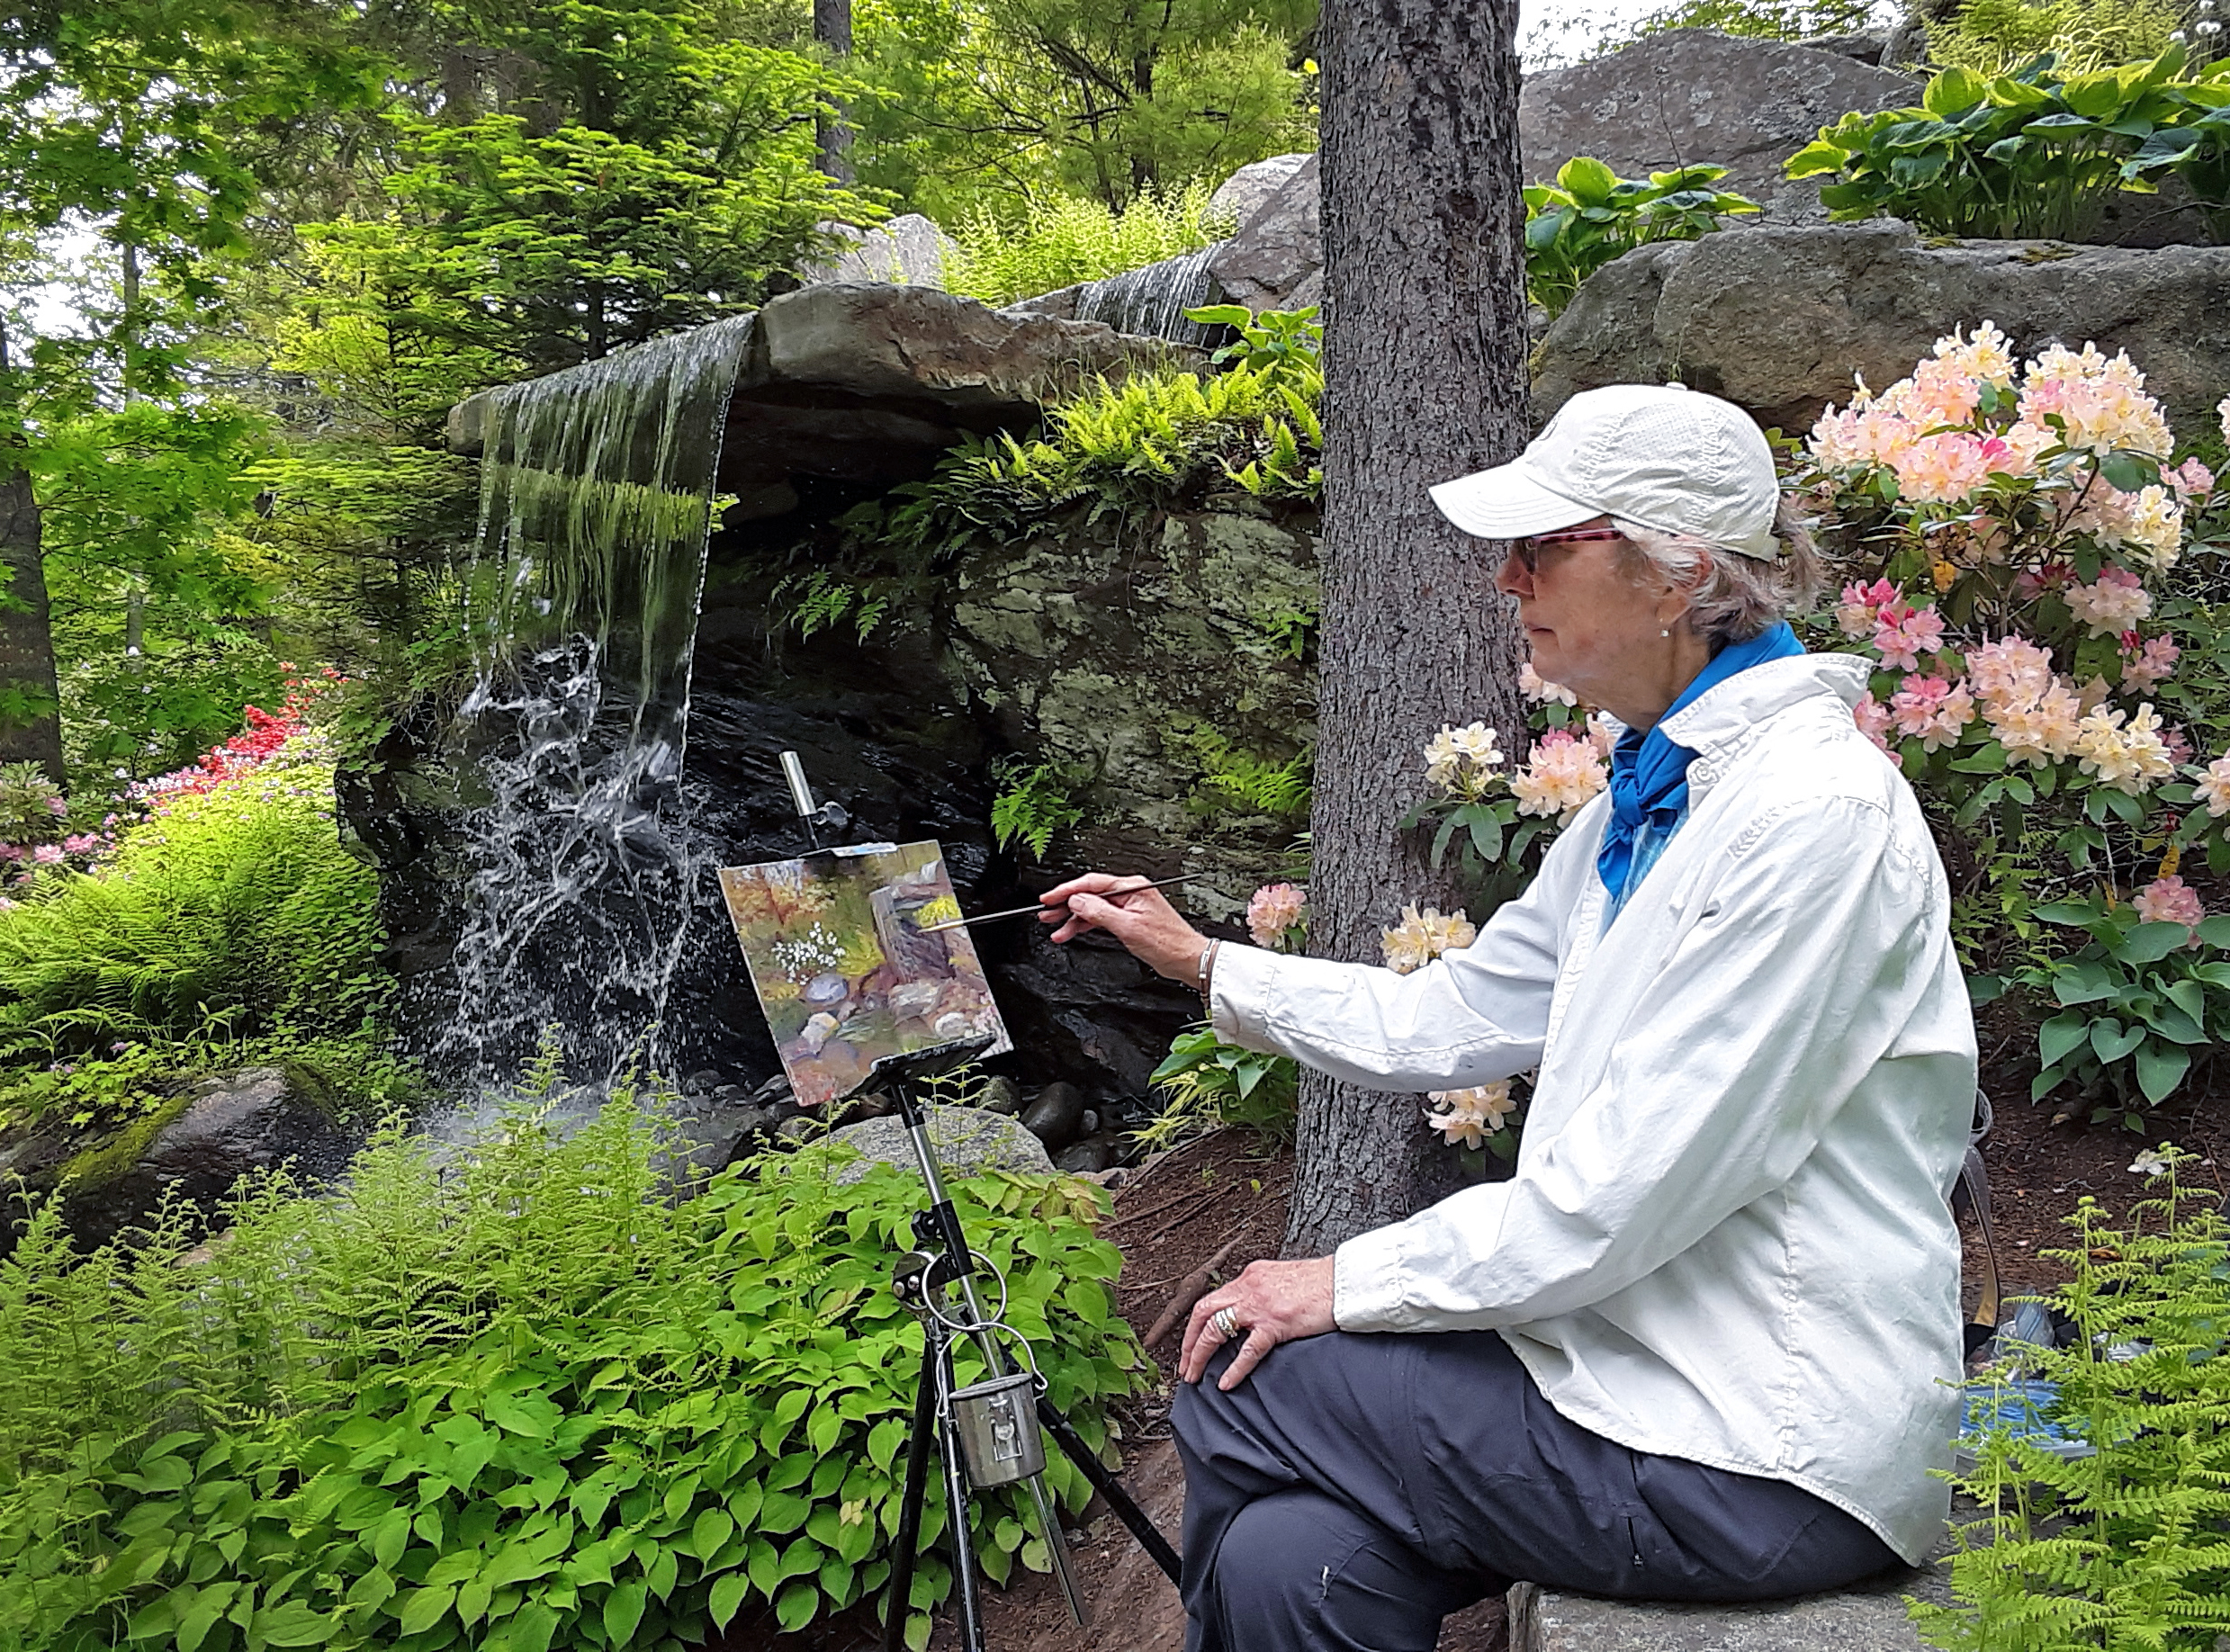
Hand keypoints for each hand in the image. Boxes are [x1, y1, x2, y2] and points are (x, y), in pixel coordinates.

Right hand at [1038, 873, 1205, 980]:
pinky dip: (1085, 926)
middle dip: (1065, 905)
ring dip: (1073, 919)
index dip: (1066, 891)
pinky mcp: (1128, 919)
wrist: (1187, 958)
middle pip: (1089, 894)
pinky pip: (1100, 918)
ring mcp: (1129, 906)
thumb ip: (1099, 912)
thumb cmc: (1168, 942)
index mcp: (1132, 887)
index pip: (1091, 883)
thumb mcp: (1128, 927)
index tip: (1048, 899)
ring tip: (1055, 929)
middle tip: (1045, 914)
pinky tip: (1072, 932)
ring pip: (1093, 908)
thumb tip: (1076, 900)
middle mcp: (1130, 893)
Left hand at [1179, 1256, 1336, 1390]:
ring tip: (1194, 1376)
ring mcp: (1261, 1306)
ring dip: (1199, 1354)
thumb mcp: (1282, 1279)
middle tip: (1184, 1364)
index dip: (1197, 1323)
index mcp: (1250, 1276)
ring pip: (1215, 1329)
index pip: (1213, 1299)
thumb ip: (1263, 1292)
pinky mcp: (1277, 1323)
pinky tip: (1225, 1383)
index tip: (1191, 1343)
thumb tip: (1251, 1311)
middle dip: (1189, 1341)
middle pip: (1203, 1312)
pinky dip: (1233, 1368)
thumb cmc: (1322, 1283)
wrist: (1346, 1281)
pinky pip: (1248, 1350)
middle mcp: (1249, 1287)